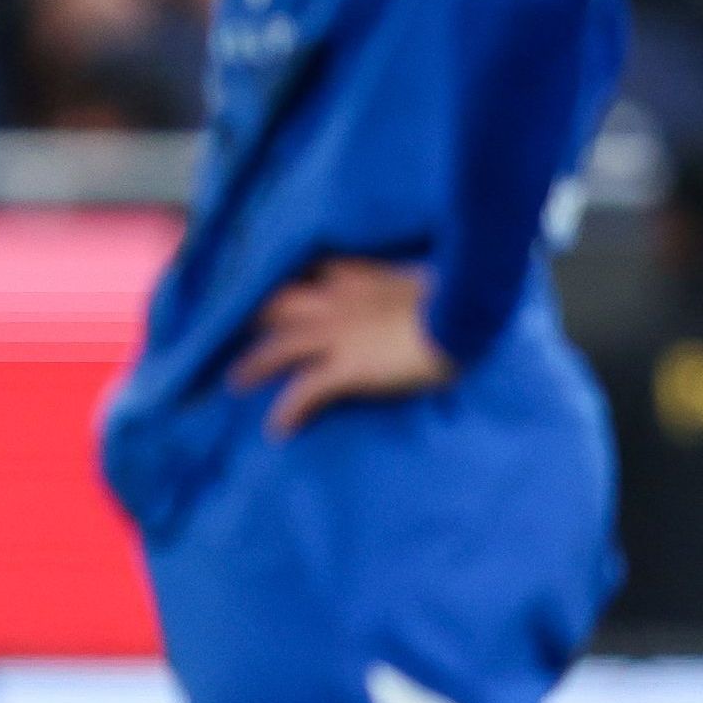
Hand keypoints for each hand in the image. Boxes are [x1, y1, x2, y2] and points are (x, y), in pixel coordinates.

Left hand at [229, 257, 456, 434]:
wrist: (466, 317)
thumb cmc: (459, 301)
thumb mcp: (429, 282)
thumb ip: (411, 285)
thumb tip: (422, 285)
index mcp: (362, 279)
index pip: (319, 273)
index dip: (297, 282)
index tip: (281, 289)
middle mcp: (340, 302)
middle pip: (282, 304)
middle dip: (259, 317)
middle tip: (242, 332)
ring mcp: (338, 335)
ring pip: (280, 347)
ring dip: (254, 364)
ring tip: (236, 382)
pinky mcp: (346, 368)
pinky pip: (304, 391)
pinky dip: (286, 410)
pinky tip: (276, 428)